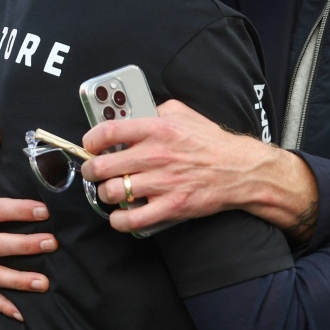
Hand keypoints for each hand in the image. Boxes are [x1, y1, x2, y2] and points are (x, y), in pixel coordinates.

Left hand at [80, 100, 316, 237]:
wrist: (239, 169)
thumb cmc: (210, 141)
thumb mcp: (182, 113)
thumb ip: (154, 109)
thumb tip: (132, 112)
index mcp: (156, 128)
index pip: (107, 132)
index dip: (90, 141)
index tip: (90, 146)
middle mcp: (155, 155)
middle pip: (102, 167)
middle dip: (92, 171)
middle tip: (94, 171)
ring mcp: (161, 183)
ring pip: (112, 193)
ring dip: (106, 194)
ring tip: (111, 191)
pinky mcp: (170, 207)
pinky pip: (131, 219)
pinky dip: (119, 220)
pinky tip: (120, 215)